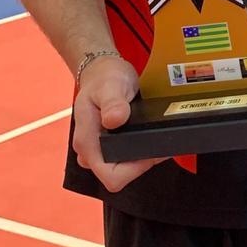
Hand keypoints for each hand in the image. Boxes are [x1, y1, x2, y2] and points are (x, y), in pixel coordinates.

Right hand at [73, 54, 163, 191]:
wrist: (101, 70)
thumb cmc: (104, 77)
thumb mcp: (111, 85)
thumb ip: (113, 102)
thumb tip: (115, 120)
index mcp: (87, 141)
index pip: (110, 176)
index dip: (134, 170)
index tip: (150, 152)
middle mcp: (90, 150)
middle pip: (119, 175)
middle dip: (141, 162)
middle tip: (159, 141)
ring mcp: (98, 150)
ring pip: (123, 167)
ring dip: (141, 157)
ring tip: (156, 136)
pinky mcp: (107, 145)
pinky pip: (124, 157)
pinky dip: (139, 150)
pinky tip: (150, 136)